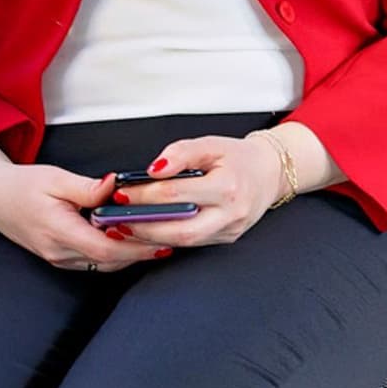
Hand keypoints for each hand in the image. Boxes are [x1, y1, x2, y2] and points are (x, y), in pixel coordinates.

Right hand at [0, 138, 155, 270]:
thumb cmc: (21, 187)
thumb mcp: (55, 178)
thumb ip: (88, 187)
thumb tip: (115, 186)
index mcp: (57, 231)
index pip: (104, 247)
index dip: (135, 246)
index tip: (159, 240)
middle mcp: (59, 252)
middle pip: (109, 259)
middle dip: (141, 251)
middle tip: (170, 236)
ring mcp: (59, 258)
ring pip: (105, 263)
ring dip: (131, 253)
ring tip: (159, 238)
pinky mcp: (62, 258)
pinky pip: (96, 261)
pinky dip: (117, 252)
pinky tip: (133, 239)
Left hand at [107, 125, 316, 251]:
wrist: (270, 173)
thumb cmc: (238, 157)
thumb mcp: (211, 144)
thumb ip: (181, 153)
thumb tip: (153, 170)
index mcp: (227, 186)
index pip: (176, 194)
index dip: (144, 195)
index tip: (122, 193)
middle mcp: (230, 213)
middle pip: (179, 229)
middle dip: (143, 227)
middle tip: (116, 220)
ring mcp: (229, 230)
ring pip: (184, 242)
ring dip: (151, 237)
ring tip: (124, 228)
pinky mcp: (226, 239)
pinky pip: (191, 243)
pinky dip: (167, 238)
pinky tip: (147, 232)